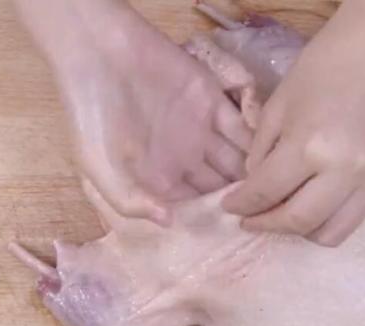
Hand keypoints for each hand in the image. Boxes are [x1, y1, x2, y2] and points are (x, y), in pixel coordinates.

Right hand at [18, 1, 250, 223]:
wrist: (99, 54)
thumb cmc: (93, 117)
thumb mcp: (98, 168)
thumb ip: (130, 200)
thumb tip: (168, 223)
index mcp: (157, 179)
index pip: (192, 207)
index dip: (212, 219)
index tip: (234, 231)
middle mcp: (182, 160)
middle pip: (219, 186)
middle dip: (239, 199)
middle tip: (263, 212)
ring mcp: (199, 131)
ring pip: (235, 160)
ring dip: (253, 174)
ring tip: (271, 188)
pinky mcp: (213, 102)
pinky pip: (241, 128)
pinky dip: (255, 142)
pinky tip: (268, 156)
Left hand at [223, 17, 364, 245]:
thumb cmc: (327, 63)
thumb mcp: (280, 102)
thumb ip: (262, 148)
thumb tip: (255, 183)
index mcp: (310, 147)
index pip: (266, 193)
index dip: (241, 204)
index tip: (230, 207)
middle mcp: (344, 172)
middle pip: (298, 222)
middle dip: (267, 225)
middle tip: (251, 219)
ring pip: (333, 233)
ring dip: (302, 231)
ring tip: (286, 215)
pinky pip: (356, 215)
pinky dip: (330, 216)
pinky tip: (316, 199)